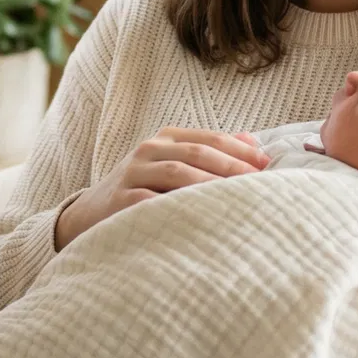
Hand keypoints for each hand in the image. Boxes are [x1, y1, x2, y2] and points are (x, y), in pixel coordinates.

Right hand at [54, 127, 268, 251]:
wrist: (88, 216)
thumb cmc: (142, 190)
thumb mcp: (173, 164)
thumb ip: (210, 153)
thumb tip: (254, 143)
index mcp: (165, 138)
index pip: (209, 139)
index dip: (240, 151)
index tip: (269, 165)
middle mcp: (149, 150)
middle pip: (196, 153)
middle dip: (231, 168)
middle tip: (260, 183)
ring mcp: (132, 174)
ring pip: (177, 174)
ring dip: (210, 186)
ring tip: (237, 199)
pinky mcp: (120, 201)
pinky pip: (152, 203)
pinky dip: (178, 209)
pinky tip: (200, 219)